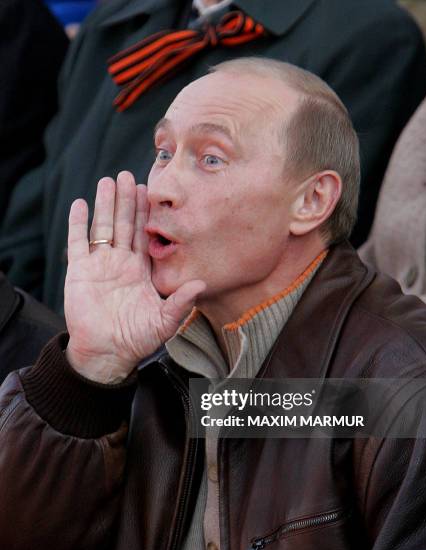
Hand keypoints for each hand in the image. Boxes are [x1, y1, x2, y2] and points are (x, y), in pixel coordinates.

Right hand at [65, 171, 204, 382]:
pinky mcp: (79, 272)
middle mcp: (121, 263)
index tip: (151, 191)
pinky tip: (81, 204)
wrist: (106, 353)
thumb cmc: (137, 339)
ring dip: (105, 204)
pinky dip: (78, 224)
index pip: (145, 235)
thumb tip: (201, 284)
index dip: (147, 213)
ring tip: (108, 181)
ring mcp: (99, 265)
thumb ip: (181, 302)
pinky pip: (78, 242)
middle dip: (127, 200)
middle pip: (124, 224)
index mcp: (141, 270)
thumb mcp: (164, 321)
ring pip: (103, 227)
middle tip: (129, 175)